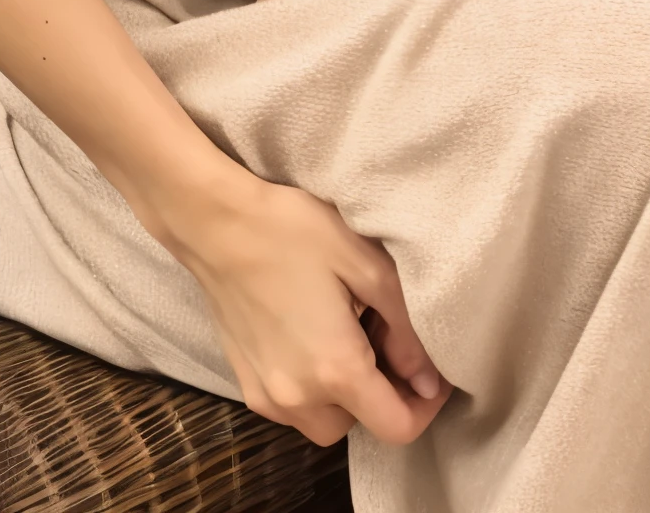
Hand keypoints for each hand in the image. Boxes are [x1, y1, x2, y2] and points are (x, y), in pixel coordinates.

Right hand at [157, 170, 450, 446]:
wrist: (216, 223)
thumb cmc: (293, 231)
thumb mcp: (367, 265)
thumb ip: (405, 329)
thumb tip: (428, 376)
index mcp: (336, 370)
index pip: (396, 427)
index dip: (426, 406)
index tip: (432, 370)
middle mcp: (299, 397)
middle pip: (361, 426)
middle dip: (385, 394)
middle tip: (388, 337)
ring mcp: (267, 394)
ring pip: (324, 422)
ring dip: (348, 396)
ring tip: (351, 335)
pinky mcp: (245, 382)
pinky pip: (293, 408)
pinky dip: (314, 390)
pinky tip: (314, 337)